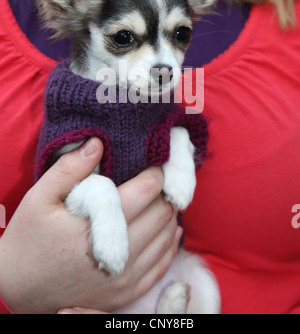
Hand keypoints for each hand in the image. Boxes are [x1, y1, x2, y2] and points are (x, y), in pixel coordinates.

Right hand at [0, 138, 180, 313]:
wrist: (20, 291)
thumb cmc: (29, 240)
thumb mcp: (39, 199)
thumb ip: (69, 169)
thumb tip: (97, 143)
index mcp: (97, 229)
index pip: (146, 192)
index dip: (156, 173)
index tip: (153, 163)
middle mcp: (119, 257)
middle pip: (162, 213)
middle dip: (164, 193)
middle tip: (156, 181)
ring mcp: (125, 279)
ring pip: (167, 237)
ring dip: (168, 215)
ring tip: (157, 201)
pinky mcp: (127, 293)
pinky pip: (163, 264)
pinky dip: (169, 243)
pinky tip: (167, 230)